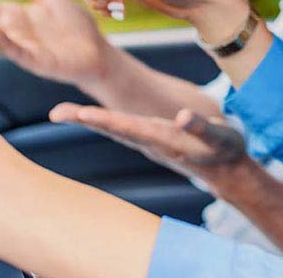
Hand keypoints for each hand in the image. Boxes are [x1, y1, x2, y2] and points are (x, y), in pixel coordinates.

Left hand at [49, 103, 248, 193]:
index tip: (82, 114)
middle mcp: (151, 143)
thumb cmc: (225, 150)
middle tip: (56, 112)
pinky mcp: (151, 141)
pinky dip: (102, 122)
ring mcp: (149, 143)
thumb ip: (202, 127)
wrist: (226, 170)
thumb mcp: (220, 136)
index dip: (106, 120)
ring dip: (88, 121)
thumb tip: (183, 116)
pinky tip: (88, 117)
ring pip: (114, 130)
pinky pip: (121, 129)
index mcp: (165, 140)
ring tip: (63, 113)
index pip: (129, 127)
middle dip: (85, 120)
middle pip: (113, 129)